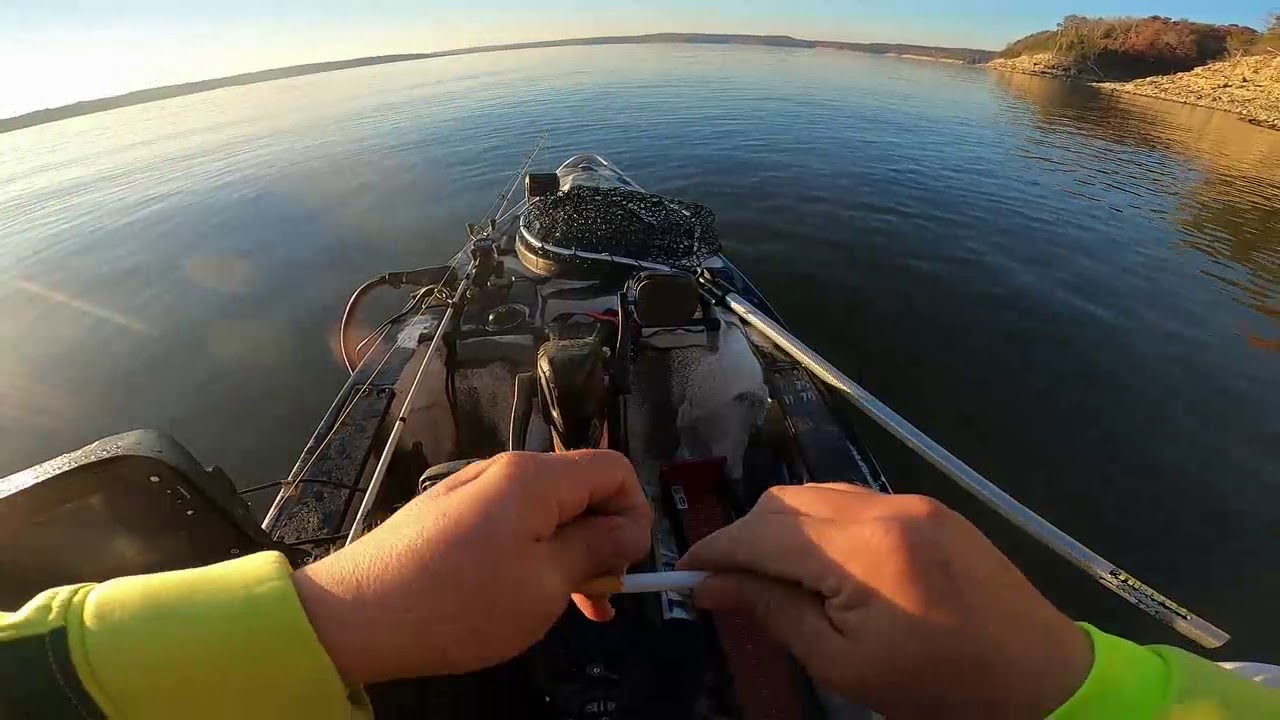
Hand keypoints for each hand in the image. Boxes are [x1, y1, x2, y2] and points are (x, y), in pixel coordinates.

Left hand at [291, 451, 651, 683]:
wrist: (356, 617)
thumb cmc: (460, 604)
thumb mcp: (545, 585)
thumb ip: (596, 550)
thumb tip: (630, 529)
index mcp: (534, 477)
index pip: (615, 469)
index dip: (635, 515)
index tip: (628, 566)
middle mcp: (504, 470)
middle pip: (581, 490)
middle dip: (603, 540)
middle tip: (603, 600)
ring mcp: (473, 491)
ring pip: (547, 512)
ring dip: (570, 555)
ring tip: (572, 609)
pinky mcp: (449, 516)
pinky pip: (512, 525)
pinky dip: (534, 556)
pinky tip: (525, 597)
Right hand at [677, 484, 1091, 718]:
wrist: (1038, 677)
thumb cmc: (936, 685)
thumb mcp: (842, 663)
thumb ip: (771, 611)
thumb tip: (709, 585)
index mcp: (863, 549)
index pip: (763, 531)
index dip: (716, 549)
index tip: (684, 574)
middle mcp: (884, 507)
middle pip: (785, 501)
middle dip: (746, 536)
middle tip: (728, 583)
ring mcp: (910, 501)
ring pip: (817, 493)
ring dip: (781, 526)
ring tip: (772, 577)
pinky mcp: (928, 508)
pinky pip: (853, 499)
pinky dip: (820, 523)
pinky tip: (819, 562)